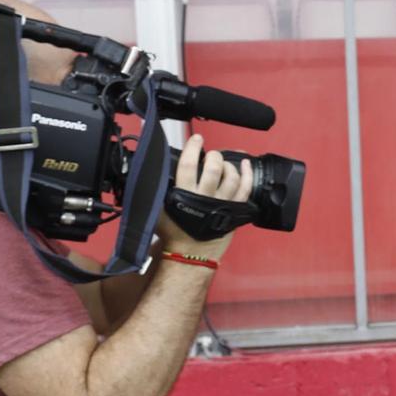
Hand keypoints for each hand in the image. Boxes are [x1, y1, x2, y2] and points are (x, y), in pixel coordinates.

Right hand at [158, 133, 253, 262]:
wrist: (190, 255)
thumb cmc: (174, 233)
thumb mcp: (158, 211)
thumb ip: (156, 191)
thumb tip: (149, 173)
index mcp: (185, 195)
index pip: (188, 165)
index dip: (192, 148)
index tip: (196, 139)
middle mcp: (205, 197)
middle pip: (214, 168)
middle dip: (213, 156)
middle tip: (209, 156)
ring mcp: (223, 204)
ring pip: (231, 176)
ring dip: (228, 165)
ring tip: (222, 164)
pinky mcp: (236, 210)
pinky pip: (246, 188)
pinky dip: (247, 174)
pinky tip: (245, 164)